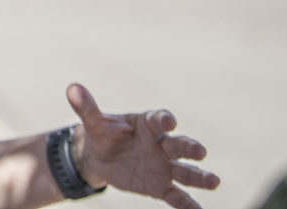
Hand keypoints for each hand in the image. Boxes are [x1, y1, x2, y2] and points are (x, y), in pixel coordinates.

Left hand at [68, 83, 219, 208]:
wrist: (99, 157)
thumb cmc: (101, 134)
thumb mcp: (93, 122)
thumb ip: (86, 107)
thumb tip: (72, 88)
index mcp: (146, 124)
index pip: (158, 119)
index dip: (163, 120)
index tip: (168, 122)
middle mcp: (160, 144)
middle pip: (179, 144)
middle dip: (190, 147)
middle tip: (200, 151)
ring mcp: (163, 166)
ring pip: (184, 171)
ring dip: (199, 176)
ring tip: (214, 180)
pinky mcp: (160, 185)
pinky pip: (176, 196)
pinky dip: (188, 204)